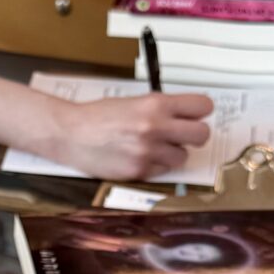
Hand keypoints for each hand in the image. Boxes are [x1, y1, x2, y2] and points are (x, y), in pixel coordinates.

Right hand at [45, 89, 212, 182]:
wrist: (71, 134)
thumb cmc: (98, 117)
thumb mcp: (133, 101)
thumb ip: (161, 108)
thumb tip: (185, 116)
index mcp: (155, 104)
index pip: (202, 106)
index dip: (200, 112)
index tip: (196, 115)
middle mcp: (155, 127)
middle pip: (202, 135)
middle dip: (195, 135)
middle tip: (184, 135)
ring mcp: (148, 152)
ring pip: (183, 157)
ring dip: (173, 153)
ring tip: (154, 147)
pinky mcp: (139, 172)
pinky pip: (162, 171)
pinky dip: (155, 166)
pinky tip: (139, 157)